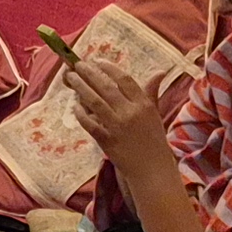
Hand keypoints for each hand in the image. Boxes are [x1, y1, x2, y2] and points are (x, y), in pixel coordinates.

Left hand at [65, 52, 171, 172]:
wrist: (152, 170)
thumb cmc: (154, 141)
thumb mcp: (155, 114)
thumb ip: (151, 92)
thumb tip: (160, 72)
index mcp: (143, 104)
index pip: (124, 80)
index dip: (109, 68)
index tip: (97, 61)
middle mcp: (130, 113)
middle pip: (106, 87)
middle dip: (89, 74)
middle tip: (77, 65)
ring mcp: (117, 126)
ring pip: (94, 101)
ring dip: (80, 88)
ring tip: (71, 78)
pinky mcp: (106, 140)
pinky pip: (89, 123)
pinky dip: (80, 113)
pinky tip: (74, 105)